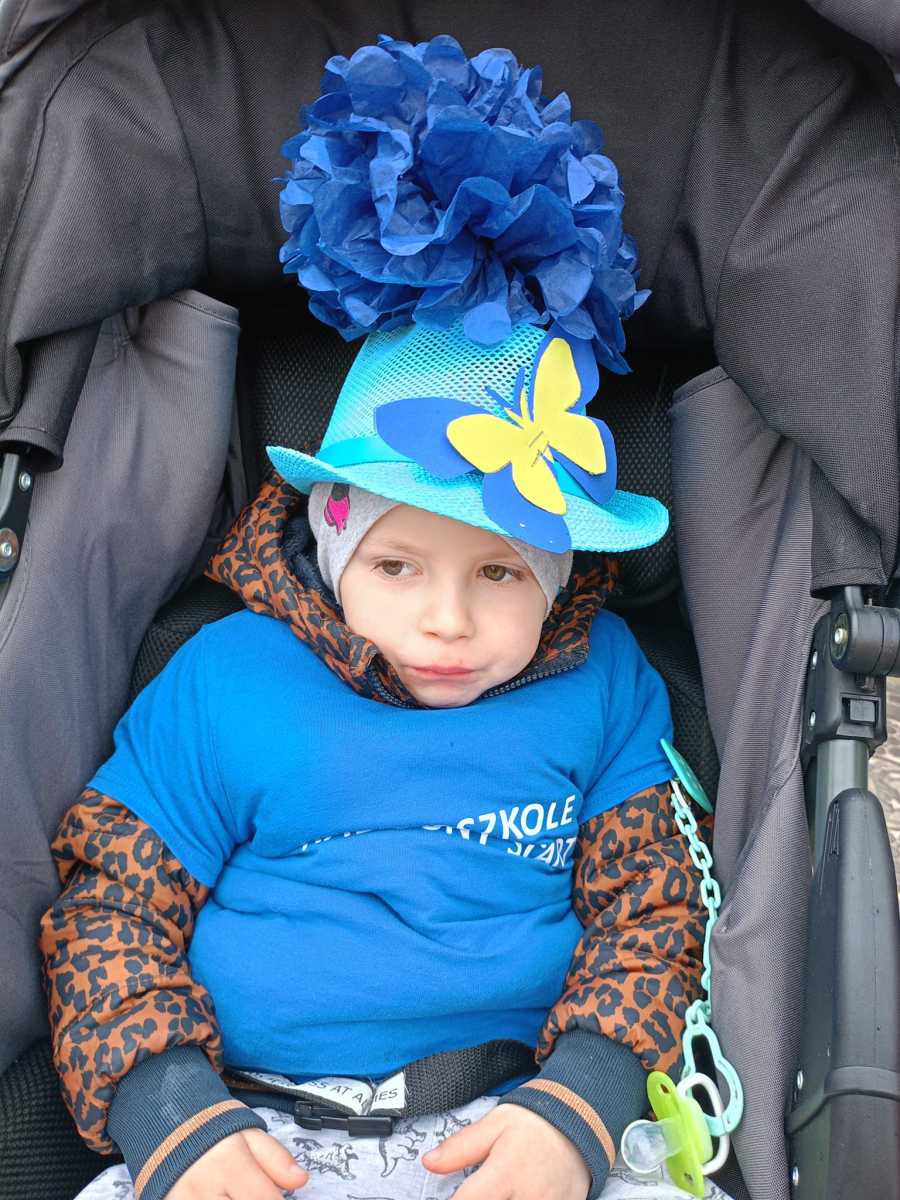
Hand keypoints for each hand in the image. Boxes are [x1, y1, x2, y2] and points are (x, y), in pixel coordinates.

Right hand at [166, 1127, 307, 1198]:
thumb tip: (301, 1180)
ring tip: (237, 1193)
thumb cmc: (212, 1132)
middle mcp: (202, 1188)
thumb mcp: (248, 1133)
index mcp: (227, 1162)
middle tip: (254, 1193)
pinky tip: (224, 1198)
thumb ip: (276, 1158)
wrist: (164, 1130)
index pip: (265, 1199)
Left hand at [423, 1103, 590, 1199]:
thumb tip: (429, 1162)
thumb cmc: (533, 1125)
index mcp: (505, 1173)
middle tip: (482, 1190)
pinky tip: (514, 1197)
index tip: (450, 1197)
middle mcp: (528, 1198)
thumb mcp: (495, 1124)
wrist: (580, 1125)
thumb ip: (461, 1147)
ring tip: (497, 1192)